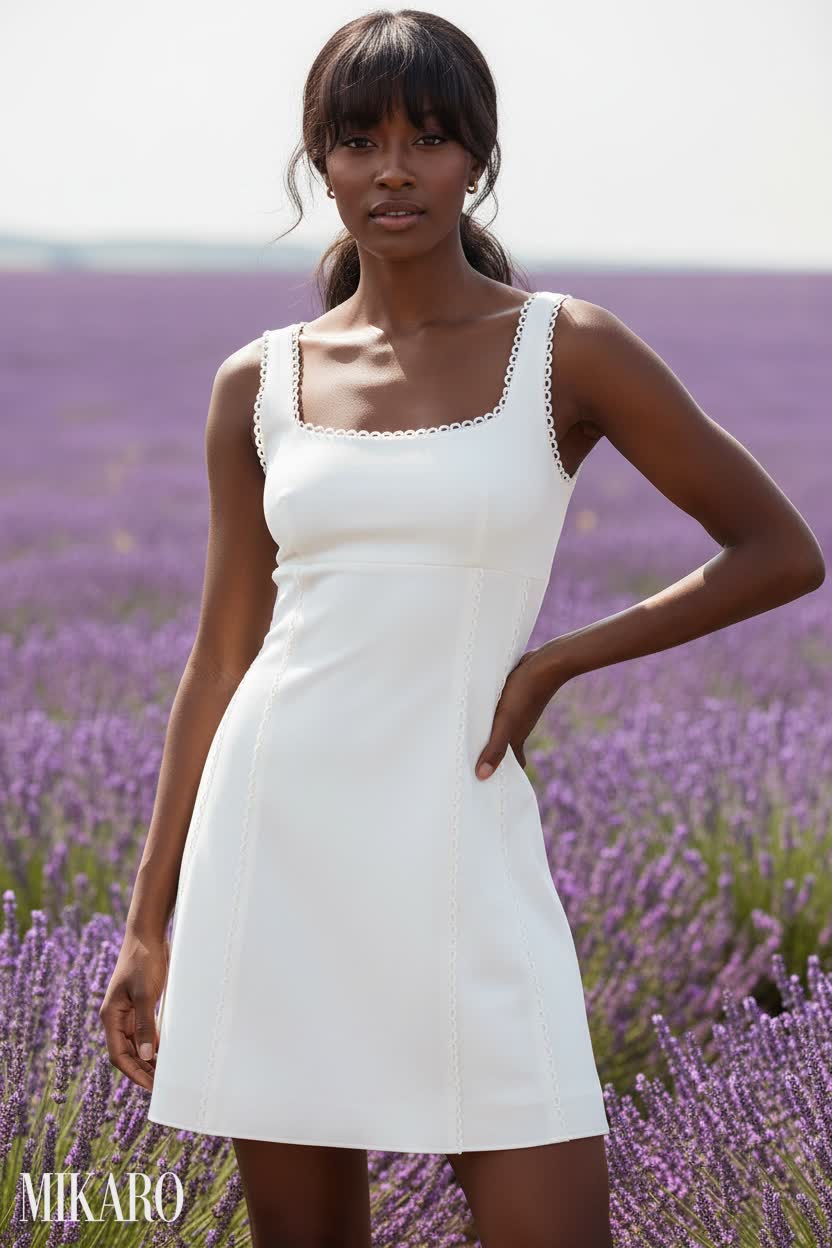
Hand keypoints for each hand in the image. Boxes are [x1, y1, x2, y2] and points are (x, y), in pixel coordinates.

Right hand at [99, 930, 169, 1090]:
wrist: (147, 934)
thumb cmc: (143, 960)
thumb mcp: (146, 994)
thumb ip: (145, 1025)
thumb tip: (147, 1056)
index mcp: (111, 1016)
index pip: (119, 1056)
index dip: (134, 1073)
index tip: (151, 1087)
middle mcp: (116, 1017)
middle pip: (127, 1053)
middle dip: (142, 1070)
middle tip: (162, 1085)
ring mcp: (128, 1010)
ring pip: (136, 1043)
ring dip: (149, 1058)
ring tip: (166, 1073)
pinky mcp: (140, 1003)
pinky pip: (145, 1030)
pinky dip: (154, 1042)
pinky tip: (167, 1051)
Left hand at [475, 647, 557, 778]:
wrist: (546, 664)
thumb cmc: (524, 693)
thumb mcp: (505, 721)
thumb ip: (495, 748)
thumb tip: (482, 777)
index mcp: (517, 737)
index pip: (514, 762)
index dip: (504, 773)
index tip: (491, 782)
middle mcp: (519, 726)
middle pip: (505, 746)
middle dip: (492, 754)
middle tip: (471, 761)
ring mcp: (519, 711)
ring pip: (502, 727)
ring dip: (489, 733)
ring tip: (467, 736)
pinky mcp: (515, 695)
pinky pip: (501, 710)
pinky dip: (491, 714)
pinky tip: (478, 707)